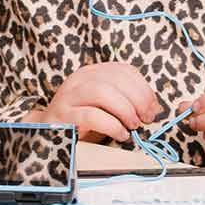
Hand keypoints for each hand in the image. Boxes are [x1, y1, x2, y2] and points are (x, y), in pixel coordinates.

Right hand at [31, 61, 162, 142]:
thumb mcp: (106, 107)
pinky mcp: (63, 116)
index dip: (144, 89)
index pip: (123, 70)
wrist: (49, 134)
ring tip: (132, 126)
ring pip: (101, 92)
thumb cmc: (83, 122)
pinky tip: (120, 135)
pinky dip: (112, 126)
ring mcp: (68, 96)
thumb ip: (127, 102)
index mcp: (91, 73)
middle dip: (138, 100)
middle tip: (145, 119)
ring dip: (124, 110)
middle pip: (115, 79)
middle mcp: (78, 80)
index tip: (152, 109)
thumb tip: (155, 108)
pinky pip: (91, 116)